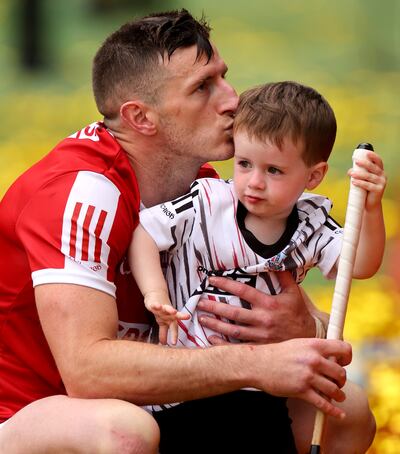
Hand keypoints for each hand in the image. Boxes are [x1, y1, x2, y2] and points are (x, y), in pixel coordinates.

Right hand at [144, 292, 189, 344]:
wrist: (155, 297)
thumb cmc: (161, 312)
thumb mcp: (162, 323)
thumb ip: (163, 333)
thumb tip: (163, 344)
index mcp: (170, 320)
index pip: (174, 328)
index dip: (174, 335)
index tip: (173, 343)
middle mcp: (168, 314)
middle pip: (176, 315)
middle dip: (181, 316)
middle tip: (187, 316)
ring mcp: (162, 308)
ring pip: (167, 308)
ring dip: (170, 310)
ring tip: (173, 311)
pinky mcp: (155, 303)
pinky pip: (155, 304)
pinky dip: (156, 305)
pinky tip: (157, 306)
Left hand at [197, 271, 314, 343]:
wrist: (309, 338)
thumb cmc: (298, 313)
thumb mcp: (293, 292)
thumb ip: (283, 276)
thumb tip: (275, 260)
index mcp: (269, 304)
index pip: (243, 291)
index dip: (226, 285)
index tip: (212, 280)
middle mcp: (263, 319)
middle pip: (234, 313)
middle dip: (215, 307)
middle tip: (199, 302)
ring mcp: (260, 335)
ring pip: (233, 330)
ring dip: (215, 325)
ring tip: (202, 318)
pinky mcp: (260, 347)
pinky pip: (238, 347)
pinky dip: (223, 344)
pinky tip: (211, 339)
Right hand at [253, 338, 351, 417]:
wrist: (259, 364)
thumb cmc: (278, 354)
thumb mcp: (298, 344)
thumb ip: (315, 350)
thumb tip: (332, 358)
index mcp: (314, 345)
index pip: (343, 349)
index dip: (347, 357)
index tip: (344, 363)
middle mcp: (313, 359)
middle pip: (340, 372)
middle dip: (341, 380)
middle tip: (337, 382)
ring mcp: (308, 375)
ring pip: (334, 389)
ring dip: (338, 395)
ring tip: (337, 396)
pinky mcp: (302, 390)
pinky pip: (323, 404)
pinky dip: (333, 411)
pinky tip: (339, 414)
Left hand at [348, 149, 385, 209]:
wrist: (370, 203)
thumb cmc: (365, 189)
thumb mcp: (364, 179)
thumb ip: (359, 173)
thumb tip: (350, 170)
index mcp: (380, 171)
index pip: (378, 161)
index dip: (373, 156)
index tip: (365, 152)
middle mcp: (382, 175)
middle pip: (373, 167)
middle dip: (364, 163)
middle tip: (356, 161)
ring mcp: (382, 183)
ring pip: (369, 176)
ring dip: (359, 174)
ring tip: (351, 173)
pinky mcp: (379, 190)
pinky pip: (368, 185)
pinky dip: (360, 183)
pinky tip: (353, 182)